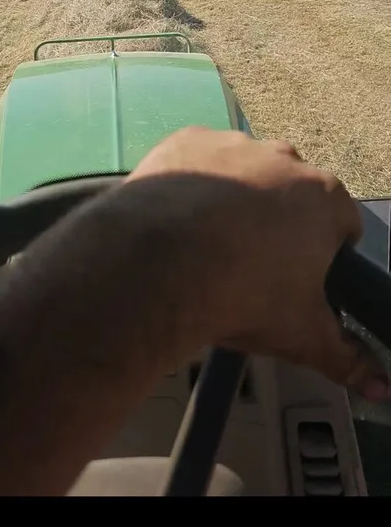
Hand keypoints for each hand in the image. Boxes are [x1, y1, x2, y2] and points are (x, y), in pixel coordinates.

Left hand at [126, 127, 389, 401]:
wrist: (157, 265)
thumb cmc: (240, 295)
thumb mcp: (302, 336)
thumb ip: (346, 358)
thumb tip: (379, 386)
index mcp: (324, 198)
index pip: (342, 222)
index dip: (326, 253)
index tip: (302, 276)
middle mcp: (284, 158)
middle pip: (291, 192)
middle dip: (279, 222)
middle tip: (252, 264)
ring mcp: (234, 145)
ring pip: (244, 172)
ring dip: (235, 199)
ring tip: (209, 243)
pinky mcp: (187, 141)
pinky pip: (198, 159)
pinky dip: (193, 183)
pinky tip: (179, 217)